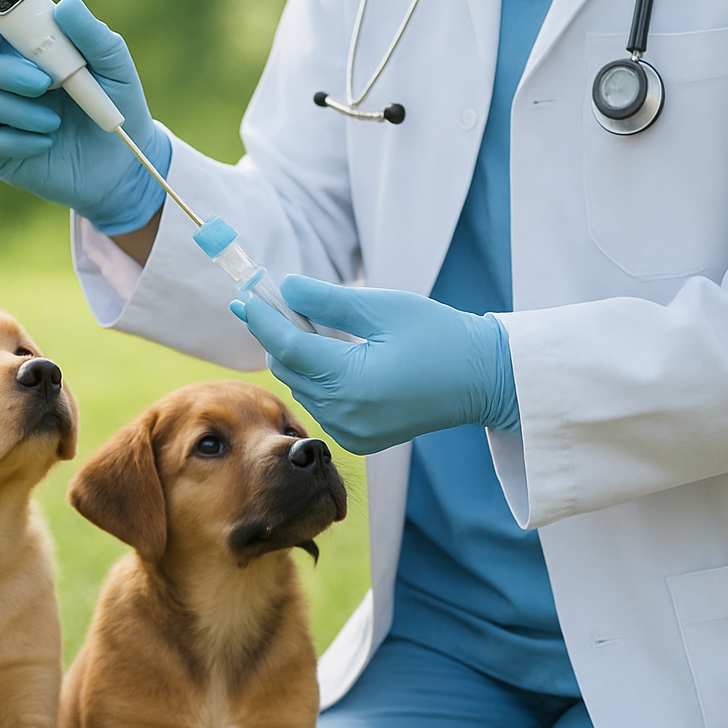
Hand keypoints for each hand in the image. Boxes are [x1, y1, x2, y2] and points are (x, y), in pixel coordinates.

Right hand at [0, 0, 170, 235]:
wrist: (119, 161)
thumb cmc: (111, 101)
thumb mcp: (112, 65)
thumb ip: (91, 34)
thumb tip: (66, 5)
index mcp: (12, 41)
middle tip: (42, 82)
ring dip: (12, 108)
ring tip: (55, 121)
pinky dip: (14, 140)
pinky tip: (45, 143)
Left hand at [230, 276, 518, 454]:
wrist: (483, 380)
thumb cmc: (438, 335)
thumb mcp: (383, 307)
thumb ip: (328, 300)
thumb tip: (285, 287)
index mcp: (353, 380)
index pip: (288, 347)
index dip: (262, 318)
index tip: (244, 294)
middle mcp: (346, 413)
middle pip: (288, 368)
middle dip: (277, 334)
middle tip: (276, 301)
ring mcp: (351, 431)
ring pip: (300, 387)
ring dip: (296, 356)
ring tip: (312, 325)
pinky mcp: (358, 439)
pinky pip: (319, 405)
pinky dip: (316, 380)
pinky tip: (333, 357)